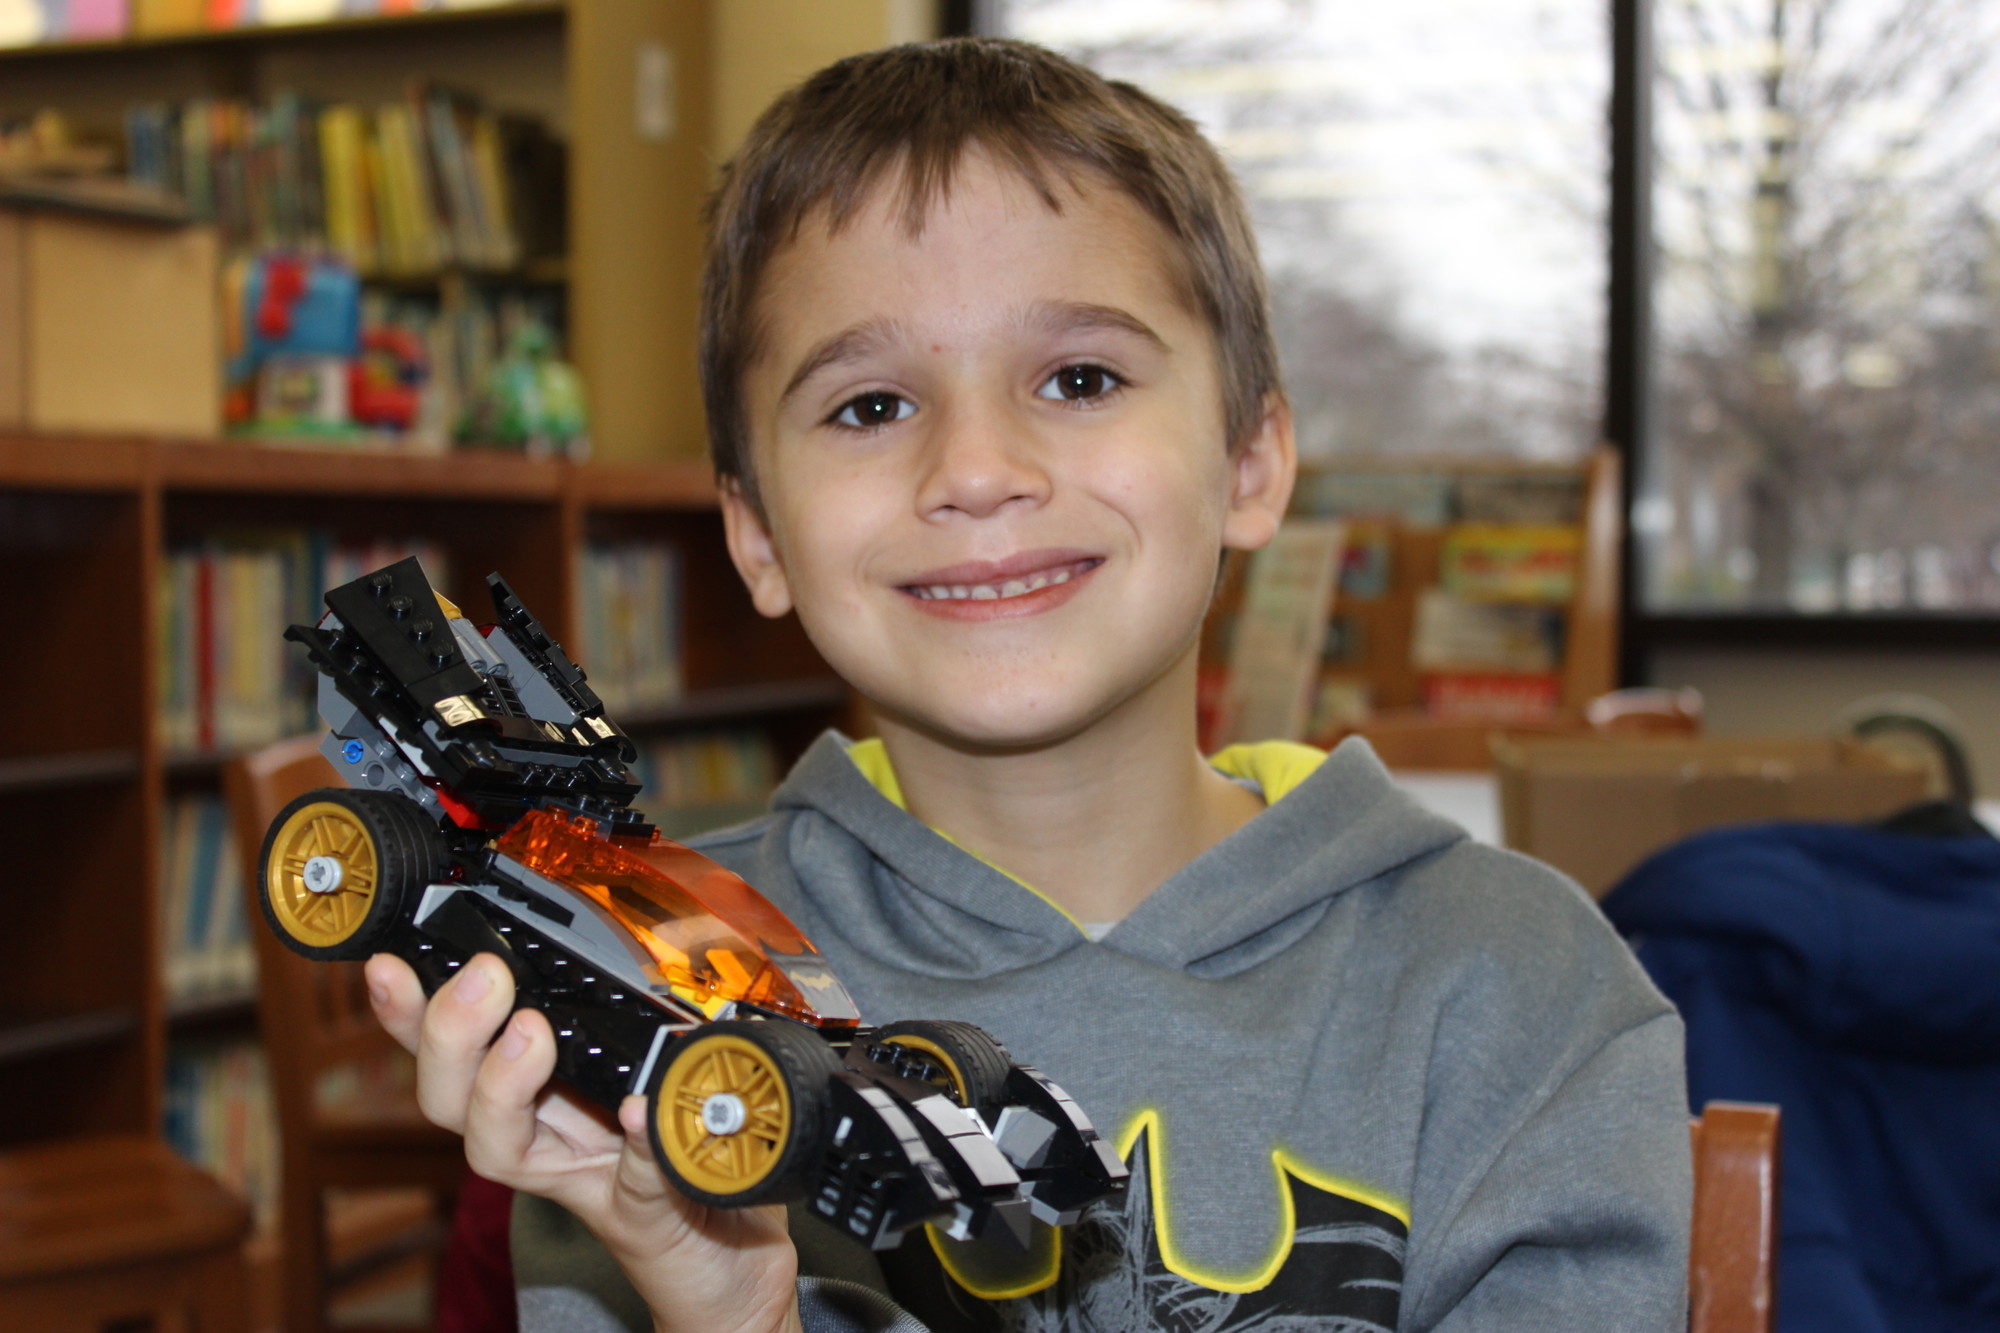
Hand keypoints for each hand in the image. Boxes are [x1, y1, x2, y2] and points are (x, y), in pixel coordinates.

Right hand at [366, 952, 803, 1332]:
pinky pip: (635, 1179)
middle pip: (449, 1097)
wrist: (728, 1248)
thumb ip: (635, 1022)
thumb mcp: (655, 1063)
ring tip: (530, 1034)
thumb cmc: (682, 1144)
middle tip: (485, 979)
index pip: (451, 1046)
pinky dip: (638, 1142)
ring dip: (503, 1086)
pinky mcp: (639, 1213)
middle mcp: (540, 1137)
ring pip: (499, 1147)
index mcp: (534, 1086)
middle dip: (452, 1034)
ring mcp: (581, 1178)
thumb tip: (624, 967)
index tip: (389, 965)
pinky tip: (637, 1109)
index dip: (408, 1011)